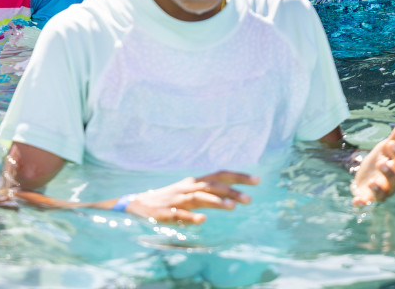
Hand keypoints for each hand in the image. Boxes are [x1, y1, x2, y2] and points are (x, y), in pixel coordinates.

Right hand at [121, 171, 258, 224]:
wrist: (137, 204)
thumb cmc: (168, 198)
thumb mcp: (189, 191)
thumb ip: (208, 192)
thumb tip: (230, 195)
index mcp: (195, 182)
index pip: (220, 175)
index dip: (238, 177)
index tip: (257, 181)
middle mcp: (188, 188)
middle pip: (213, 185)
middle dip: (232, 190)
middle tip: (250, 199)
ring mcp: (177, 199)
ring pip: (199, 197)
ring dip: (216, 201)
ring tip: (232, 207)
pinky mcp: (166, 212)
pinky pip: (180, 214)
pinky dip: (191, 216)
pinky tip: (202, 220)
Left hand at [351, 119, 394, 205]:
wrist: (367, 176)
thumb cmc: (381, 159)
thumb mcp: (386, 147)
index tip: (391, 144)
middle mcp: (392, 182)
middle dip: (388, 172)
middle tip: (380, 163)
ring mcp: (381, 191)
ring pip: (383, 194)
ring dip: (378, 189)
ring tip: (371, 183)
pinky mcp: (368, 198)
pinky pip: (367, 203)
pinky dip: (362, 203)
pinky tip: (356, 201)